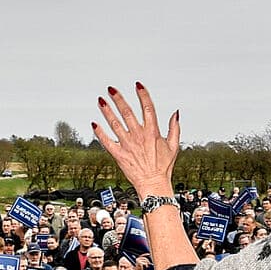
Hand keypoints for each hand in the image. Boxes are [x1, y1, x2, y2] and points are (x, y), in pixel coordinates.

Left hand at [93, 83, 180, 197]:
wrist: (153, 184)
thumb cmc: (163, 167)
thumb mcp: (174, 146)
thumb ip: (174, 128)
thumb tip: (176, 113)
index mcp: (152, 132)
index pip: (148, 108)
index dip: (143, 94)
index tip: (137, 85)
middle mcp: (138, 136)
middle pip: (127, 112)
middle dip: (118, 99)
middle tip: (111, 89)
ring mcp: (127, 145)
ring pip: (115, 124)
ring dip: (107, 111)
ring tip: (101, 100)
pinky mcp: (119, 155)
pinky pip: (107, 142)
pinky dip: (100, 133)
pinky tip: (94, 124)